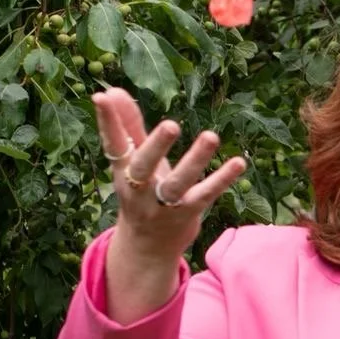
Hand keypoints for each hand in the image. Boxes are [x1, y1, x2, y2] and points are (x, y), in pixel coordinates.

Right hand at [94, 85, 246, 263]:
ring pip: (178, 183)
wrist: (147, 248)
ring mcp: (163, 204)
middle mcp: (139, 188)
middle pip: (144, 166)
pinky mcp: (187, 214)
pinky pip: (205, 195)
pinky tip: (238, 163)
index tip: (101, 97)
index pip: (113, 143)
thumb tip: (113, 89)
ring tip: (211, 136)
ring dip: (195, 161)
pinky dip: (222, 180)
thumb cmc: (141, 192)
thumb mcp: (132, 161)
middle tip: (170, 125)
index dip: (107, 121)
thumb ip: (127, 125)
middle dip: (156, 146)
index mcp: (122, 170)